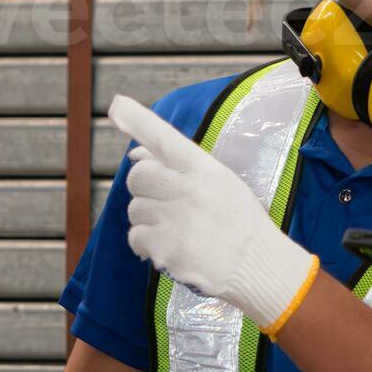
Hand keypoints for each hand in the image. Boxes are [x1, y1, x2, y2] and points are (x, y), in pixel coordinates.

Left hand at [110, 94, 319, 334]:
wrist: (255, 265)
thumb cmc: (239, 222)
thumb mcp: (220, 183)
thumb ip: (179, 167)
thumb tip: (135, 154)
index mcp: (204, 169)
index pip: (164, 138)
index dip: (137, 120)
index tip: (116, 105)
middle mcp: (187, 190)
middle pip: (138, 177)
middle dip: (144, 187)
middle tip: (164, 201)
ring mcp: (173, 219)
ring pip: (135, 209)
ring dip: (148, 219)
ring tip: (177, 230)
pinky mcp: (163, 247)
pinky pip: (136, 237)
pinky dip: (146, 244)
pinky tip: (170, 247)